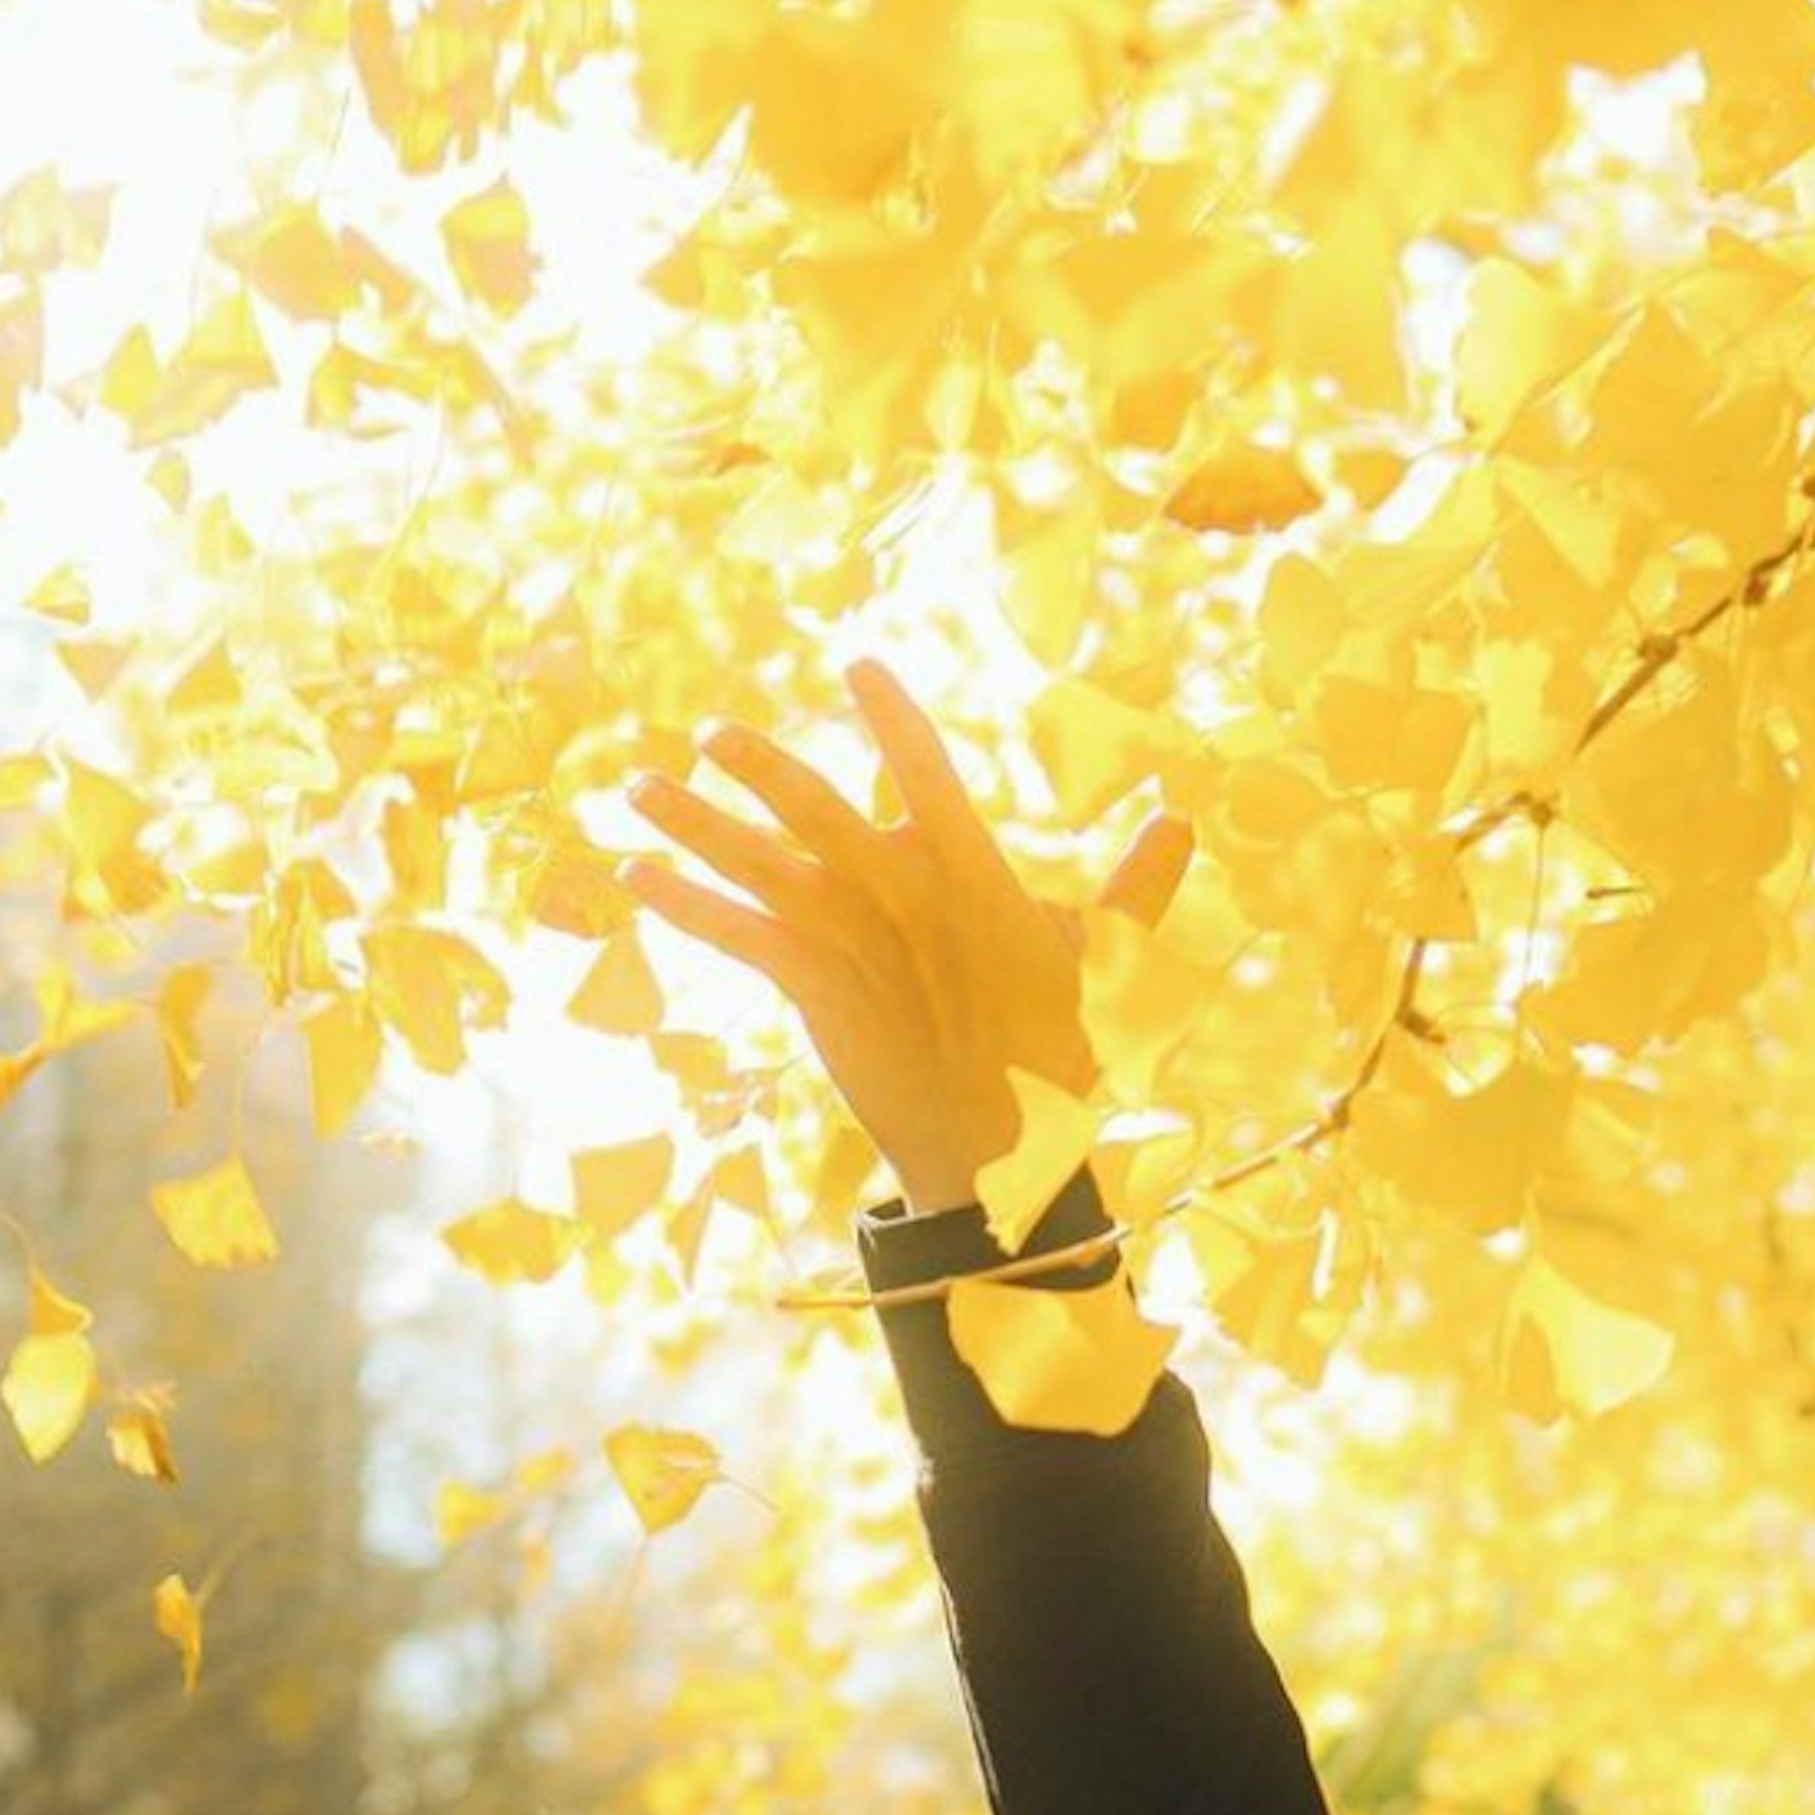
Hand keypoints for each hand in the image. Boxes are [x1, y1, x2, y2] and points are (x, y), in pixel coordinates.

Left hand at [615, 655, 1193, 1216]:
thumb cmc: (1056, 1053)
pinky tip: (632, 874)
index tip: (857, 664)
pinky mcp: (809, 986)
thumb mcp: (1103, 961)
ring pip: (755, 861)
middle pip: (815, 805)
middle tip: (714, 730)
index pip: (926, 768)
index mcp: (969, 871)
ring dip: (693, 821)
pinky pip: (731, 931)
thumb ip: (1134, 884)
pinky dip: (680, 900)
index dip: (891, 714)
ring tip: (639, 783)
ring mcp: (846, 937)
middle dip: (759, 764)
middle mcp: (898, 891)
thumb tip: (1182, 818)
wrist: (997, 1149)